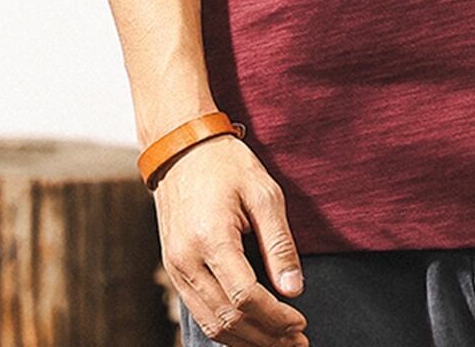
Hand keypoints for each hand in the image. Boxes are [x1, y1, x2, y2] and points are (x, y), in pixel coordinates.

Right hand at [154, 134, 308, 345]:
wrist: (181, 148)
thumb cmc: (226, 164)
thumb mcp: (264, 192)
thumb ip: (279, 243)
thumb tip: (294, 290)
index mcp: (210, 239)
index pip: (245, 297)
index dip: (275, 318)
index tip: (301, 323)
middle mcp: (186, 260)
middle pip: (227, 319)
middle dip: (265, 338)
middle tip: (296, 343)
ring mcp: (175, 268)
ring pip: (211, 324)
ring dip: (246, 341)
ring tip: (278, 342)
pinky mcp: (174, 270)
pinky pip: (199, 312)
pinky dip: (226, 328)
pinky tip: (251, 330)